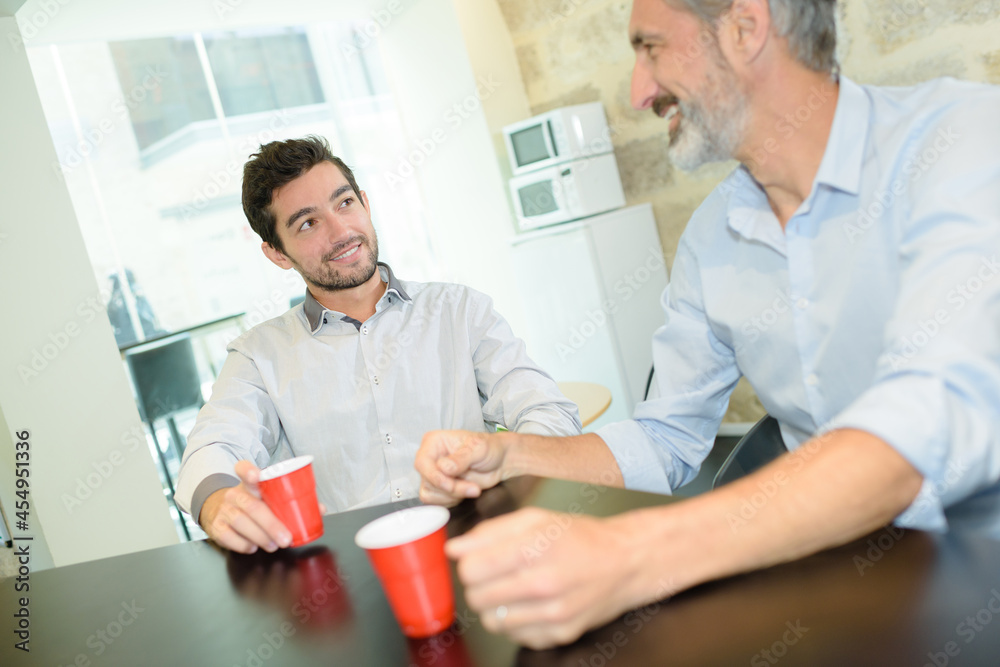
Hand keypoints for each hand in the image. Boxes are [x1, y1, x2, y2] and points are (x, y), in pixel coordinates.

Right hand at [199, 461, 293, 553]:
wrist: (221, 510)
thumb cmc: (253, 502)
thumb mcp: (268, 496)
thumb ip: (291, 501)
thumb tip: (319, 509)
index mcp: (248, 482)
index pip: (243, 469)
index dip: (249, 471)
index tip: (256, 475)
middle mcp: (234, 494)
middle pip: (252, 506)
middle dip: (271, 525)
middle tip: (286, 538)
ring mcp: (223, 510)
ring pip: (241, 523)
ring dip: (261, 537)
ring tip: (273, 545)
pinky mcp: (215, 526)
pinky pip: (229, 537)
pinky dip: (244, 545)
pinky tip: (254, 546)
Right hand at [416, 430, 508, 505]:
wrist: (500, 462)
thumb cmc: (489, 448)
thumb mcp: (478, 448)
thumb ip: (461, 458)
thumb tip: (444, 468)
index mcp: (434, 442)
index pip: (422, 463)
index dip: (435, 477)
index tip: (451, 484)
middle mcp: (431, 458)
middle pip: (428, 481)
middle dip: (451, 488)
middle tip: (472, 487)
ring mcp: (434, 474)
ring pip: (431, 494)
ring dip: (453, 495)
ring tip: (472, 487)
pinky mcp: (440, 489)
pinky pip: (436, 502)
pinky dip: (452, 501)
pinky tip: (465, 491)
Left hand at [446, 507, 648, 648]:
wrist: (625, 562)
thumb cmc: (580, 537)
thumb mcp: (535, 518)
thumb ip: (490, 532)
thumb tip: (454, 548)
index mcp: (534, 548)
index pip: (472, 569)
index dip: (467, 564)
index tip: (476, 560)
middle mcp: (544, 584)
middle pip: (477, 596)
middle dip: (478, 584)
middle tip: (494, 573)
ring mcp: (553, 614)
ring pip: (492, 620)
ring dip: (494, 604)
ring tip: (512, 587)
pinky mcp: (560, 634)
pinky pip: (515, 635)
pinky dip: (515, 621)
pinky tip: (530, 603)